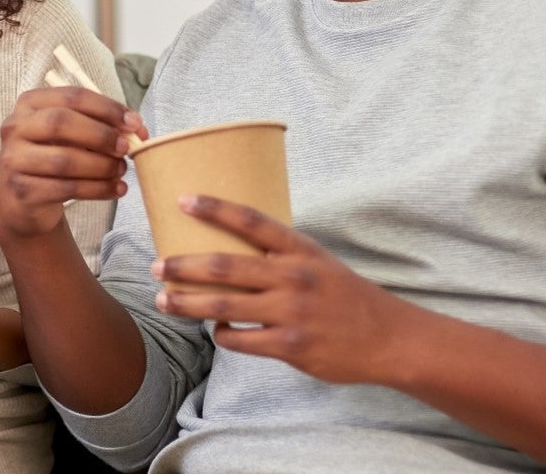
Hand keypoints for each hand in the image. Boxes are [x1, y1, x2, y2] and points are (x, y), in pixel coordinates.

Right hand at [0, 87, 145, 240]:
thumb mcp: (70, 135)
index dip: (107, 108)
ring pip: (65, 160)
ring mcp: (14, 160)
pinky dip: (98, 189)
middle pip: (61, 123)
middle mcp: (15, 128)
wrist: (24, 202)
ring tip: (120, 170)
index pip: (72, 96)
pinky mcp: (23, 191)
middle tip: (125, 148)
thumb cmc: (52, 158)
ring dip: (102, 166)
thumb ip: (98, 125)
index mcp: (30, 104)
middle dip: (101, 135)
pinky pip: (67, 188)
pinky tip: (115, 189)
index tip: (134, 123)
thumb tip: (135, 129)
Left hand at [152, 193, 423, 385]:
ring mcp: (290, 312)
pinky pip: (239, 339)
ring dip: (186, 303)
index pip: (251, 221)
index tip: (183, 200)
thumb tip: (232, 247)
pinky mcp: (290, 345)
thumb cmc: (347, 297)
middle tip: (156, 265)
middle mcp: (293, 277)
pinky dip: (221, 334)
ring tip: (163, 300)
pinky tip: (215, 330)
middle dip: (183, 265)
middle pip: (224, 265)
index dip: (215, 208)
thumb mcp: (319, 262)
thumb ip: (280, 255)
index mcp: (300, 250)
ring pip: (222, 306)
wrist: (389, 337)